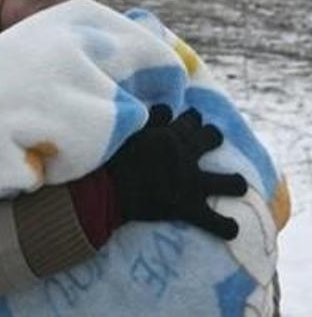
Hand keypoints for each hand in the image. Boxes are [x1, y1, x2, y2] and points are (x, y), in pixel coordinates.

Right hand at [106, 105, 247, 239]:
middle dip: (212, 138)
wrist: (104, 192)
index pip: (189, 119)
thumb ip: (149, 120)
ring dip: (234, 183)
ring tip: (235, 184)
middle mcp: (185, 156)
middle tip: (209, 142)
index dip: (191, 119)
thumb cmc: (108, 160)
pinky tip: (231, 229)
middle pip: (212, 138)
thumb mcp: (128, 132)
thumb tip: (167, 110)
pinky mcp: (188, 209)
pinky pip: (216, 222)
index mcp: (169, 135)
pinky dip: (225, 227)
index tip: (191, 120)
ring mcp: (190, 184)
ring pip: (230, 182)